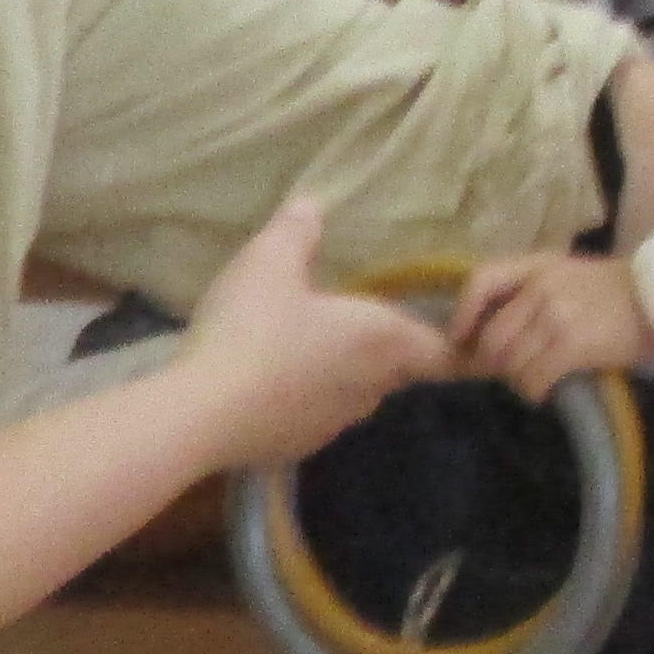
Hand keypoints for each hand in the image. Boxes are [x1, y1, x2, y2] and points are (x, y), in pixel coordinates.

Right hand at [182, 199, 455, 469]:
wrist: (201, 415)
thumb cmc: (251, 330)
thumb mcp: (268, 263)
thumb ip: (295, 232)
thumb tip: (310, 205)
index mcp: (382, 341)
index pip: (444, 353)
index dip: (452, 344)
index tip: (450, 333)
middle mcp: (371, 388)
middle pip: (401, 371)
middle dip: (390, 350)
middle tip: (363, 322)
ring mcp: (334, 425)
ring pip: (358, 395)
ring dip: (346, 373)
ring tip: (313, 346)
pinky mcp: (297, 447)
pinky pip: (317, 416)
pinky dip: (307, 399)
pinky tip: (274, 381)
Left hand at [451, 248, 653, 399]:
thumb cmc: (618, 290)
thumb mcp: (569, 273)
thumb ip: (533, 289)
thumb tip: (494, 326)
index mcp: (537, 265)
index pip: (482, 281)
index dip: (463, 313)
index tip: (461, 337)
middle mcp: (540, 287)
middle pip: (493, 335)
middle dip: (492, 362)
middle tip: (505, 372)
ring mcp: (555, 316)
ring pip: (511, 361)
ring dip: (516, 379)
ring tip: (531, 381)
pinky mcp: (571, 344)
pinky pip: (534, 376)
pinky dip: (533, 390)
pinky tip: (544, 391)